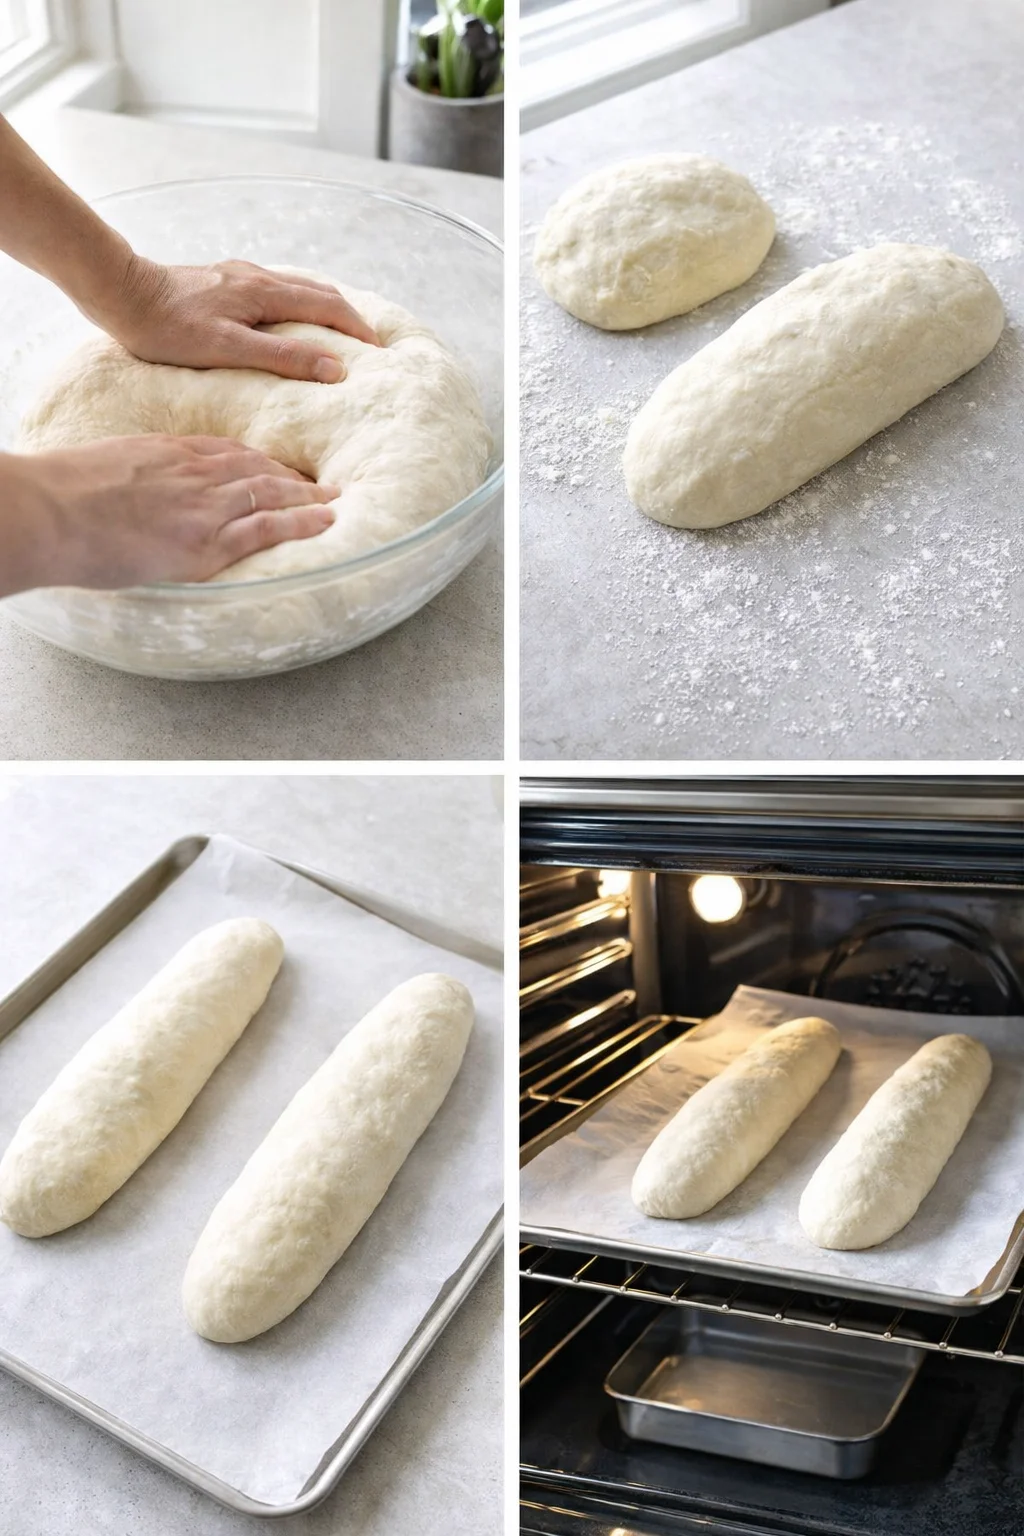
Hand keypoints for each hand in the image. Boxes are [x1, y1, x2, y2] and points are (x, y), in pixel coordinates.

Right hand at [3, 435, 339, 592]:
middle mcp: (194, 472)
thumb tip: (138, 495)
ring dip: (309, 498)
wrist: (49, 512)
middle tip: (323, 483)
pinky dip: (301, 523)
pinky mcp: (205, 541)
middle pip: (257, 467)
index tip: (279, 466)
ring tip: (336, 503)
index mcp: (169, 452)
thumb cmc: (62, 495)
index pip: (227, 451)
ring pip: (271, 493)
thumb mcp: (107, 469)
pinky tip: (326, 522)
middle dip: (294, 475)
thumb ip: (137, 477)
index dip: (259, 460)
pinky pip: (266, 528)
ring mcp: (204, 506)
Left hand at [98, 257, 381, 381]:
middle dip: (350, 316)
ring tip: (341, 331)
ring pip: (298, 288)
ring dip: (326, 308)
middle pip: (319, 292)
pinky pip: (276, 290)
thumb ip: (283, 358)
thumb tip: (335, 368)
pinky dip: (298, 305)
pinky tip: (291, 320)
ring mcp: (239, 276)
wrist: (119, 294)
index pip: (329, 307)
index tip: (380, 352)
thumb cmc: (168, 328)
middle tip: (370, 343)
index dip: (359, 329)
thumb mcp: (228, 349)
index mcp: (264, 292)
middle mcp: (257, 277)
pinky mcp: (223, 282)